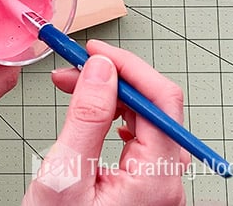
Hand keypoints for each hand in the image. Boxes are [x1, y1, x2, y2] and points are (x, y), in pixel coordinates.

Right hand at [22, 40, 187, 205]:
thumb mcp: (66, 172)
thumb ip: (87, 117)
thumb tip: (102, 70)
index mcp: (156, 179)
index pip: (160, 102)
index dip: (128, 67)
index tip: (93, 52)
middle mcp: (166, 180)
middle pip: (156, 106)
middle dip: (115, 77)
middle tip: (75, 65)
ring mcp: (157, 182)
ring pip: (146, 117)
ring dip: (110, 93)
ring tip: (72, 84)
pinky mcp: (144, 182)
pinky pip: (137, 134)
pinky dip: (111, 113)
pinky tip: (90, 109)